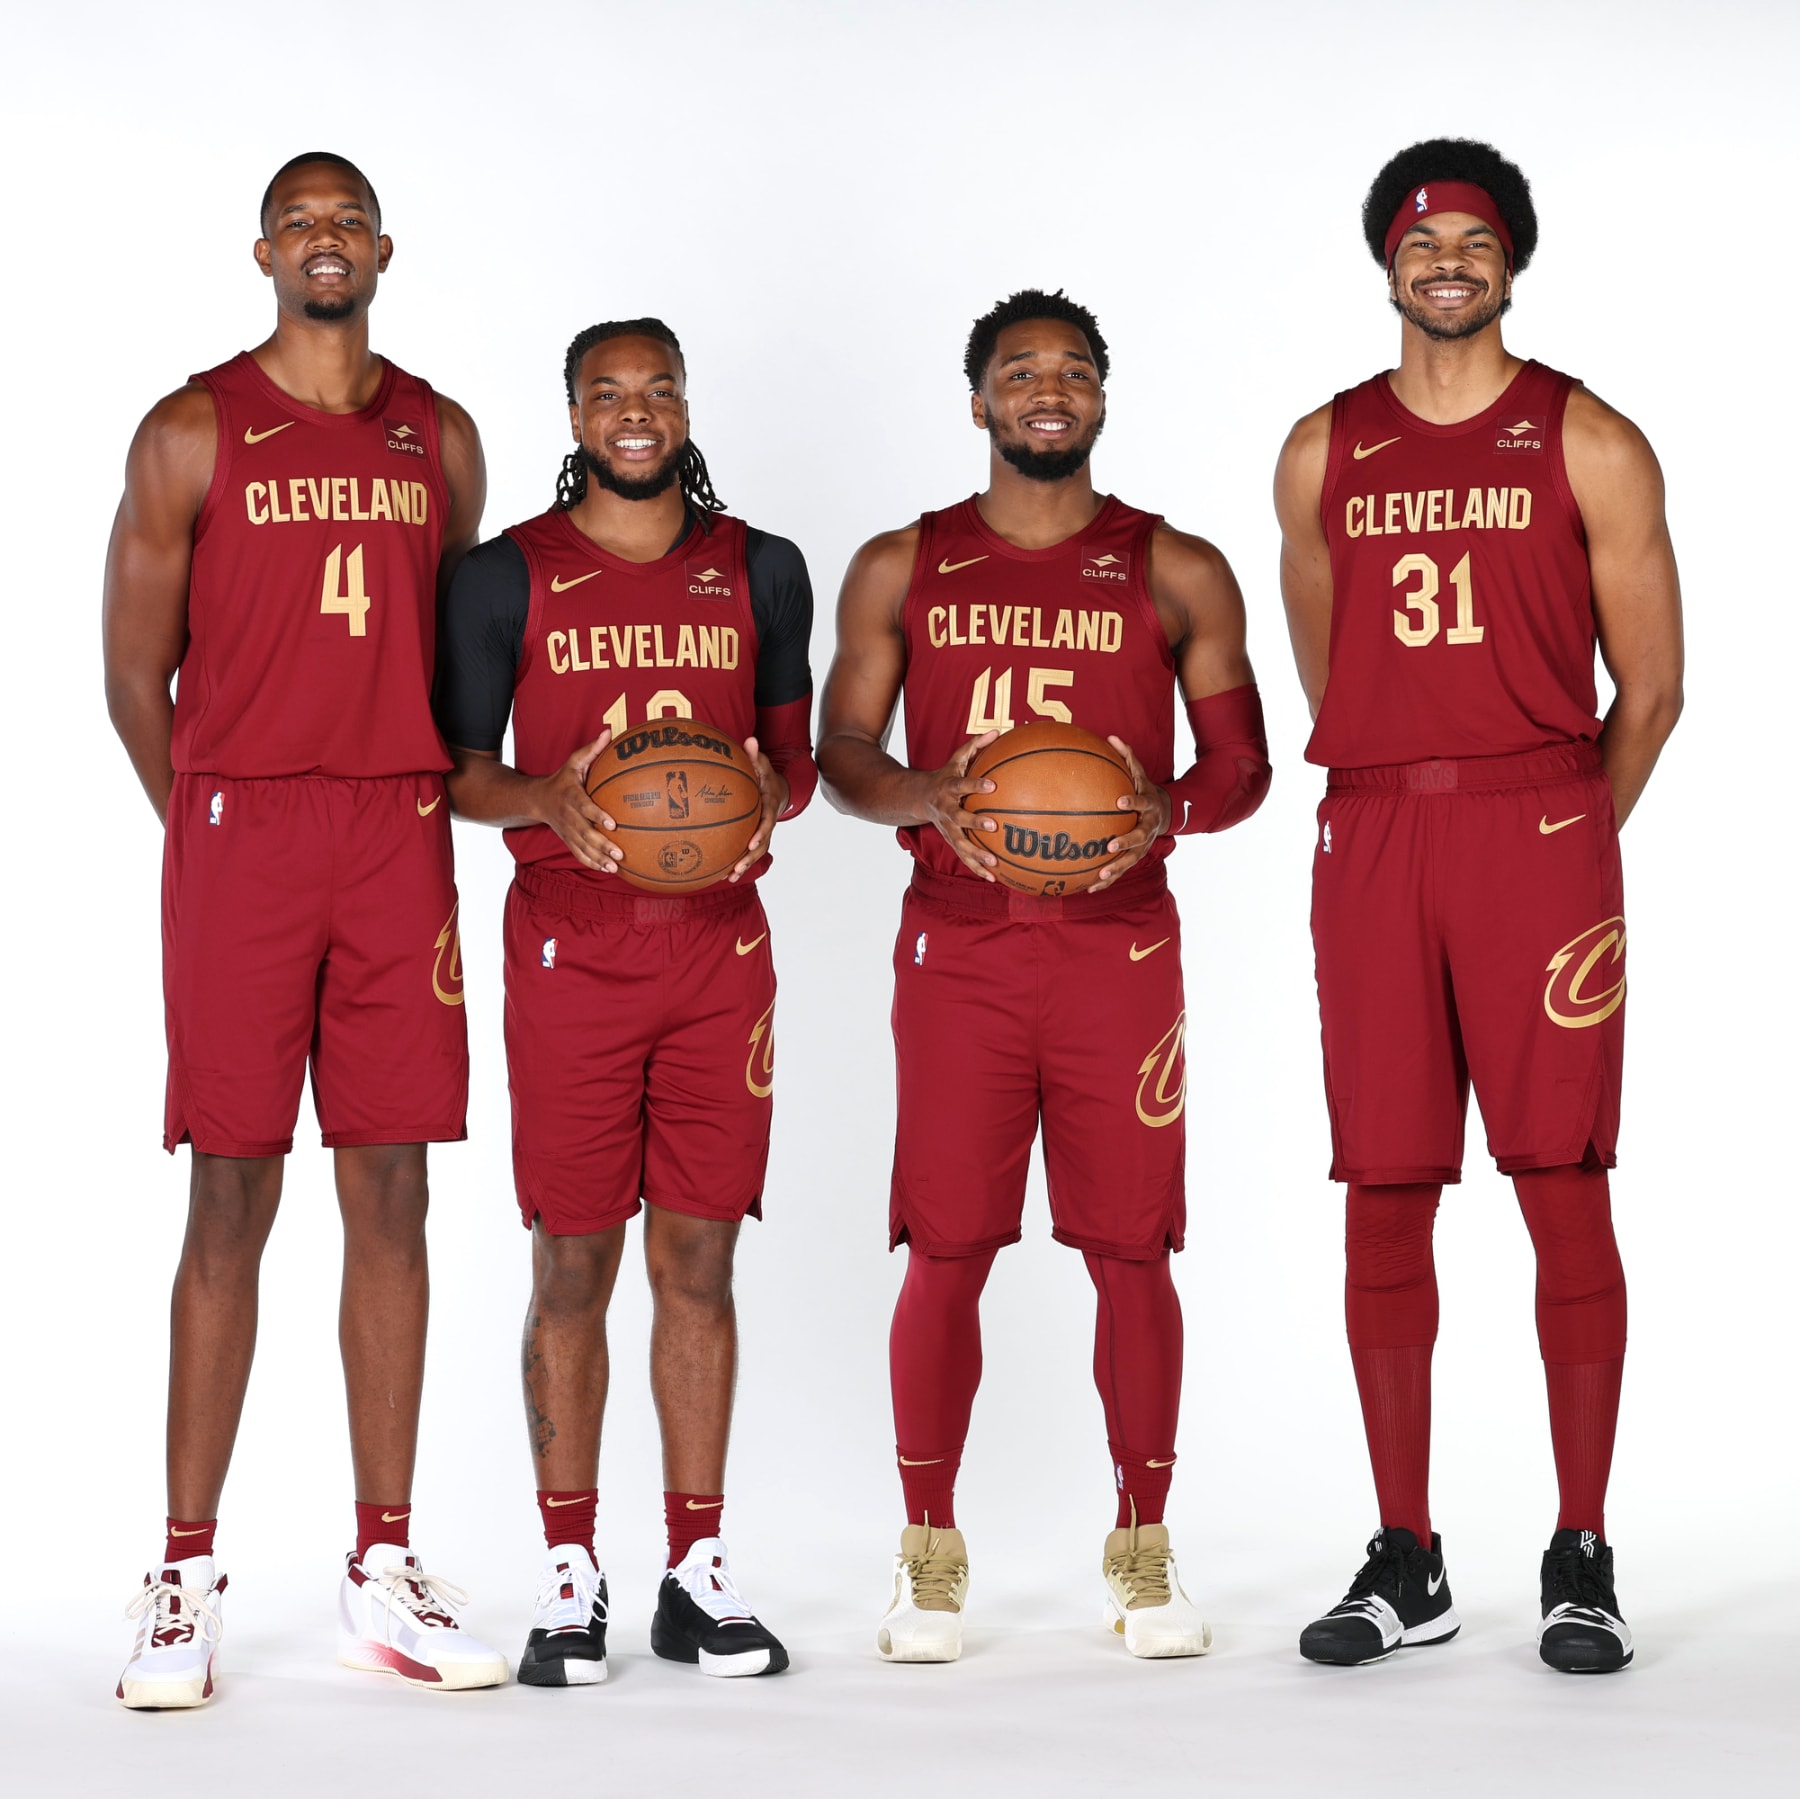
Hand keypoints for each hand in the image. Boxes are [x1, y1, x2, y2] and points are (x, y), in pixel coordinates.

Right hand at [534, 731, 625, 873]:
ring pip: (582, 847)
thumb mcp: (573, 762)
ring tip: (615, 867)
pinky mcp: (567, 840)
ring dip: (599, 858)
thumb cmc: (562, 779)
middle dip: (602, 844)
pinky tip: (607, 870)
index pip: (585, 807)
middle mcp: (568, 816)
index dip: (597, 815)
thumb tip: (609, 733)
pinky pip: (578, 854)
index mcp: (571, 797)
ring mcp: (567, 831)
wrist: (536, 799)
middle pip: (585, 833)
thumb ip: (591, 750)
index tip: (613, 823)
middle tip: (619, 853)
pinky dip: (591, 863)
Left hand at [729, 736, 791, 880]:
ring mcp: (763, 832)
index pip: (767, 821)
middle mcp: (768, 822)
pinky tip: (722, 874)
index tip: (752, 842)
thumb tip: (750, 739)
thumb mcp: (762, 763)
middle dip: (750, 858)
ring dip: (744, 865)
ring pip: (756, 852)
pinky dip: (737, 862)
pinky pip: (747, 852)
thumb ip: (755, 754)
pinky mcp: (755, 837)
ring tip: (730, 878)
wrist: (777, 790)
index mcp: (769, 806)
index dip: (761, 833)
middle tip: (737, 868)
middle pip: (762, 843)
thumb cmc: (764, 775)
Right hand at [916, 731, 999, 881]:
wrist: (918, 799)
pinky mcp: (950, 842)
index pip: (961, 785)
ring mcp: (947, 829)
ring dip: (976, 855)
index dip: (975, 784)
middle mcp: (946, 811)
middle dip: (975, 823)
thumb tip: (998, 732)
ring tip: (993, 863)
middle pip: (959, 818)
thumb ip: (974, 747)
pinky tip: (994, 878)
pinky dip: (977, 868)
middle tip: (994, 826)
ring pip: (960, 844)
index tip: (992, 785)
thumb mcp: (955, 760)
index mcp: (948, 789)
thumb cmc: (945, 777)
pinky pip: (964, 857)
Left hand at [1095, 735, 1171, 887]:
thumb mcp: (1140, 773)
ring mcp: (1144, 845)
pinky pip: (1121, 871)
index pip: (1143, 802)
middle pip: (1140, 837)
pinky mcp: (1136, 857)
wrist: (1165, 812)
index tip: (1120, 801)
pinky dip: (1107, 880)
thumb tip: (1111, 736)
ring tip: (1100, 875)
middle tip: (1111, 845)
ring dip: (1116, 869)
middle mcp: (1149, 827)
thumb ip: (1127, 757)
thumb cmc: (1144, 789)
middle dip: (1127, 842)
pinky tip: (1089, 888)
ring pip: (1131, 860)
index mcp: (1149, 805)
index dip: (1133, 801)